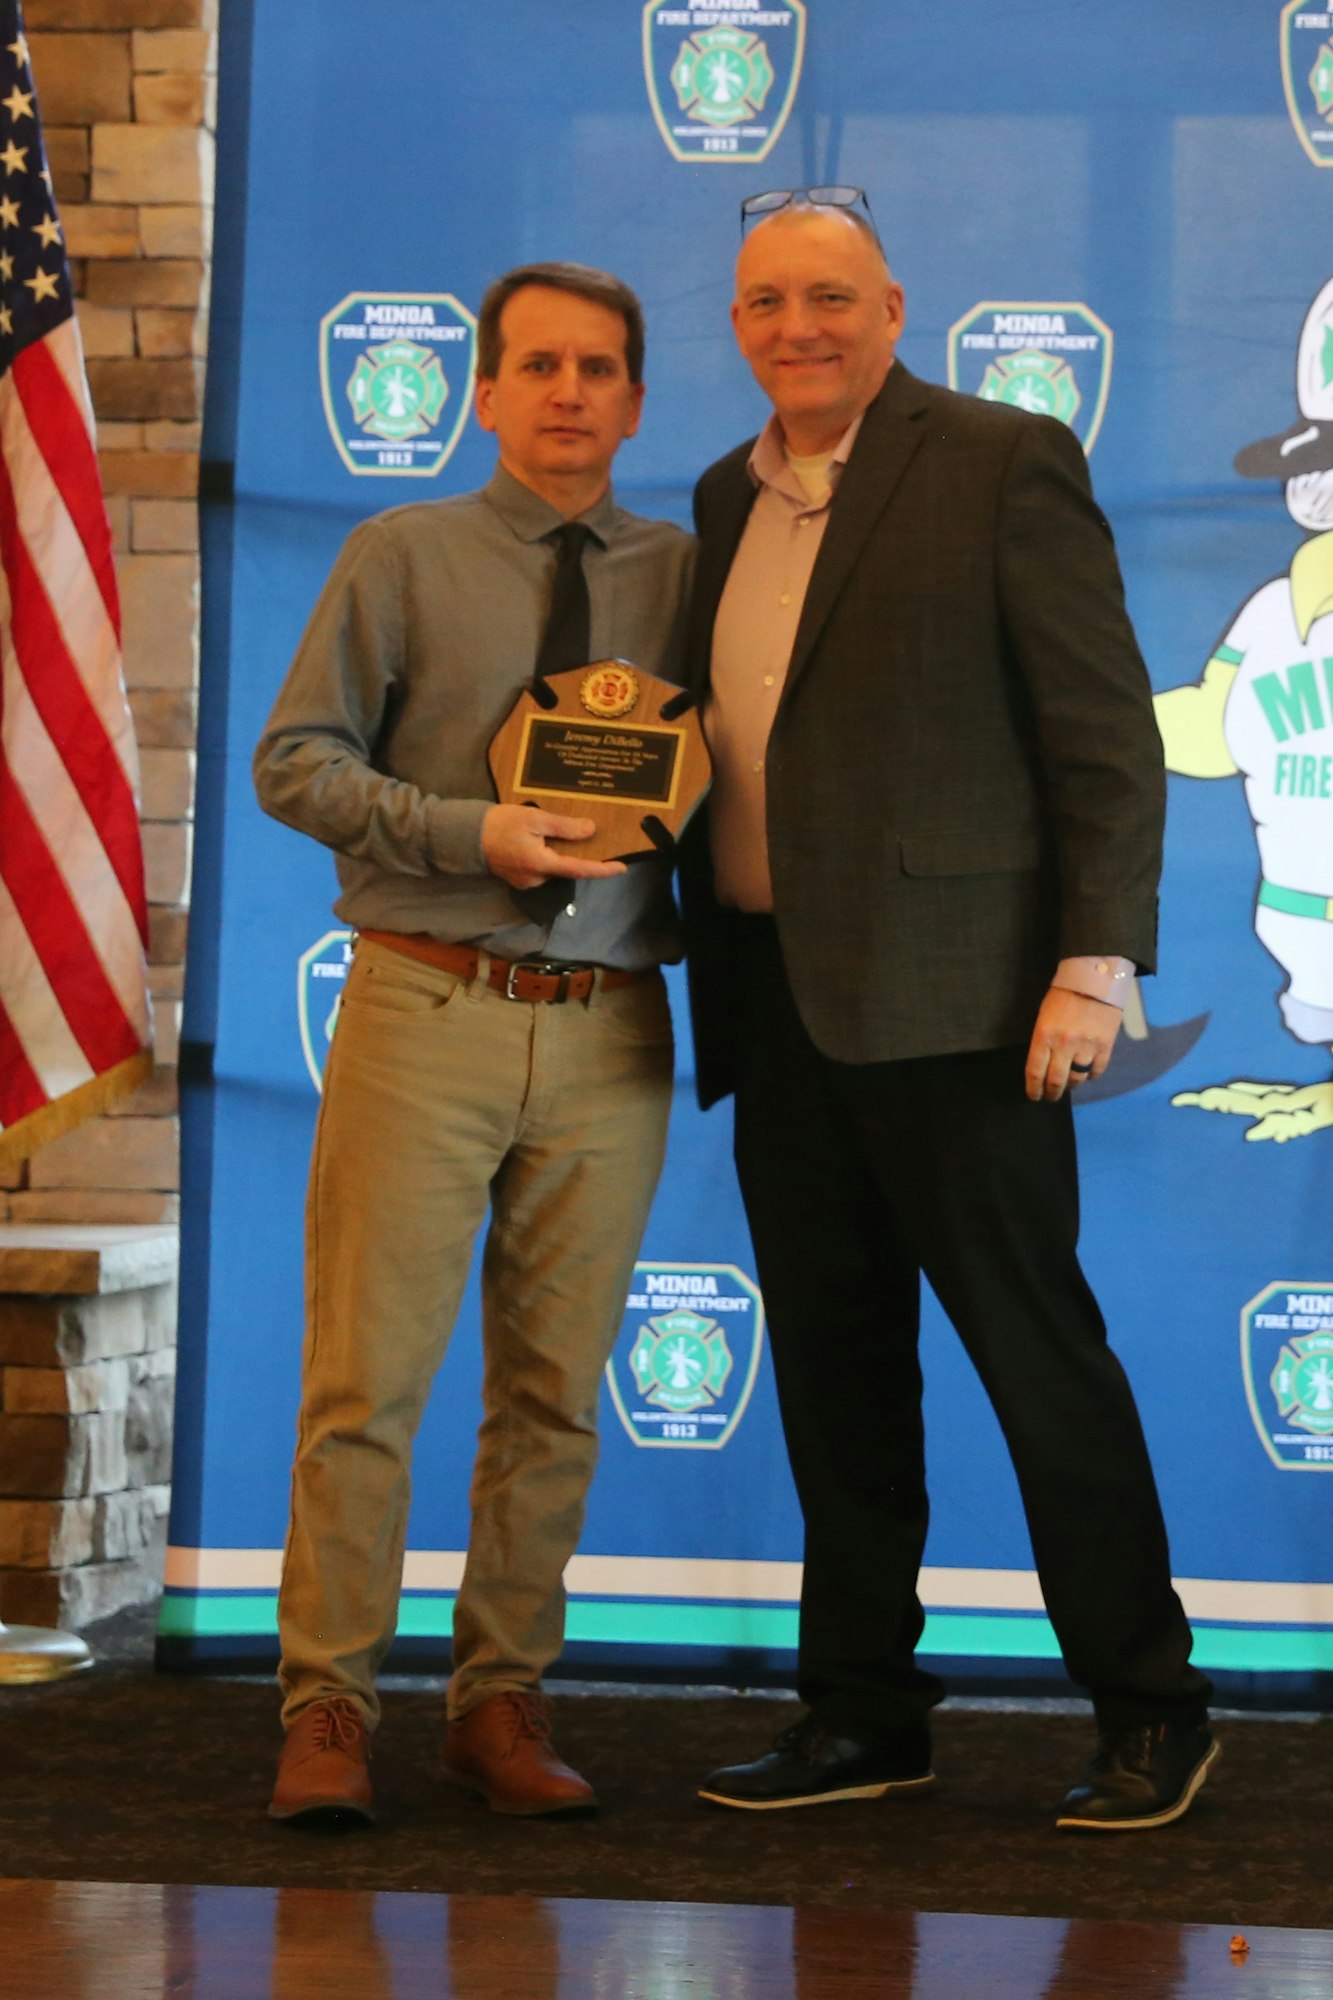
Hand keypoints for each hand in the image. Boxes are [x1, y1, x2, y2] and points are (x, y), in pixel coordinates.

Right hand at [481, 803, 627, 890]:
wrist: (466, 836)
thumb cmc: (500, 823)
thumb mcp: (534, 818)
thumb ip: (563, 827)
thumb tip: (590, 831)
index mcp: (540, 864)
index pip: (578, 869)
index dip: (602, 870)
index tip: (621, 868)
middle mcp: (535, 880)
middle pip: (565, 870)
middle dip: (574, 855)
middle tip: (579, 834)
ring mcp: (526, 883)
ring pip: (553, 870)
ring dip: (557, 855)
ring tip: (549, 833)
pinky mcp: (518, 880)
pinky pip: (540, 870)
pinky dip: (546, 858)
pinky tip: (538, 842)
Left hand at [1024, 987, 1121, 1102]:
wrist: (1095, 979)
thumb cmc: (1063, 995)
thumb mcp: (1044, 1015)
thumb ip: (1043, 1040)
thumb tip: (1043, 1064)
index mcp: (1044, 1035)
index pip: (1035, 1072)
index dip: (1033, 1089)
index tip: (1034, 1096)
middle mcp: (1064, 1045)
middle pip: (1056, 1081)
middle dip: (1052, 1093)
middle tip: (1050, 1096)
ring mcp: (1086, 1047)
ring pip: (1078, 1078)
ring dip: (1071, 1086)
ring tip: (1068, 1085)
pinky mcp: (1105, 1046)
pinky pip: (1097, 1071)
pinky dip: (1091, 1076)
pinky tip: (1087, 1074)